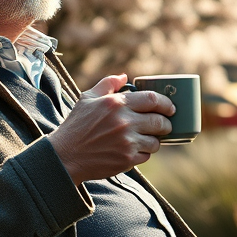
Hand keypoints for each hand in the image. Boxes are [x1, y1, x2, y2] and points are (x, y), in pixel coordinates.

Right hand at [48, 74, 174, 183]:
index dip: (166, 103)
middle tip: (165, 125)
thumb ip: (108, 84)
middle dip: (166, 124)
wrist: (66, 156)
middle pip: (160, 121)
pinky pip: (146, 156)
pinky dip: (143, 153)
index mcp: (116, 104)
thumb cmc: (76, 126)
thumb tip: (125, 77)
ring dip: (155, 140)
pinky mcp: (127, 159)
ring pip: (156, 141)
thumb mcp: (87, 98)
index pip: (152, 99)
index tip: (170, 108)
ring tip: (147, 139)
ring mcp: (127, 142)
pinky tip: (134, 150)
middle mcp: (124, 122)